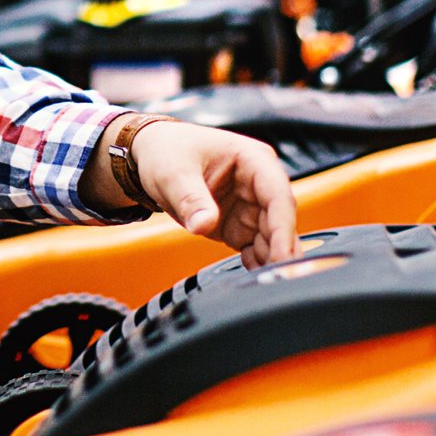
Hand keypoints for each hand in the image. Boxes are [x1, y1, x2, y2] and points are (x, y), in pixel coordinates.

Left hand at [122, 119, 295, 269]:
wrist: (152, 155)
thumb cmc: (168, 150)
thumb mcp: (174, 173)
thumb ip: (191, 200)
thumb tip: (204, 225)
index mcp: (254, 160)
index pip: (278, 196)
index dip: (283, 228)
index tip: (281, 256)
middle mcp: (259, 183)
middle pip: (280, 222)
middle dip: (281, 251)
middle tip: (278, 279)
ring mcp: (251, 206)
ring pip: (272, 239)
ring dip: (270, 261)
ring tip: (265, 284)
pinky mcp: (239, 224)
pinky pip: (256, 248)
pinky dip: (256, 263)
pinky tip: (253, 278)